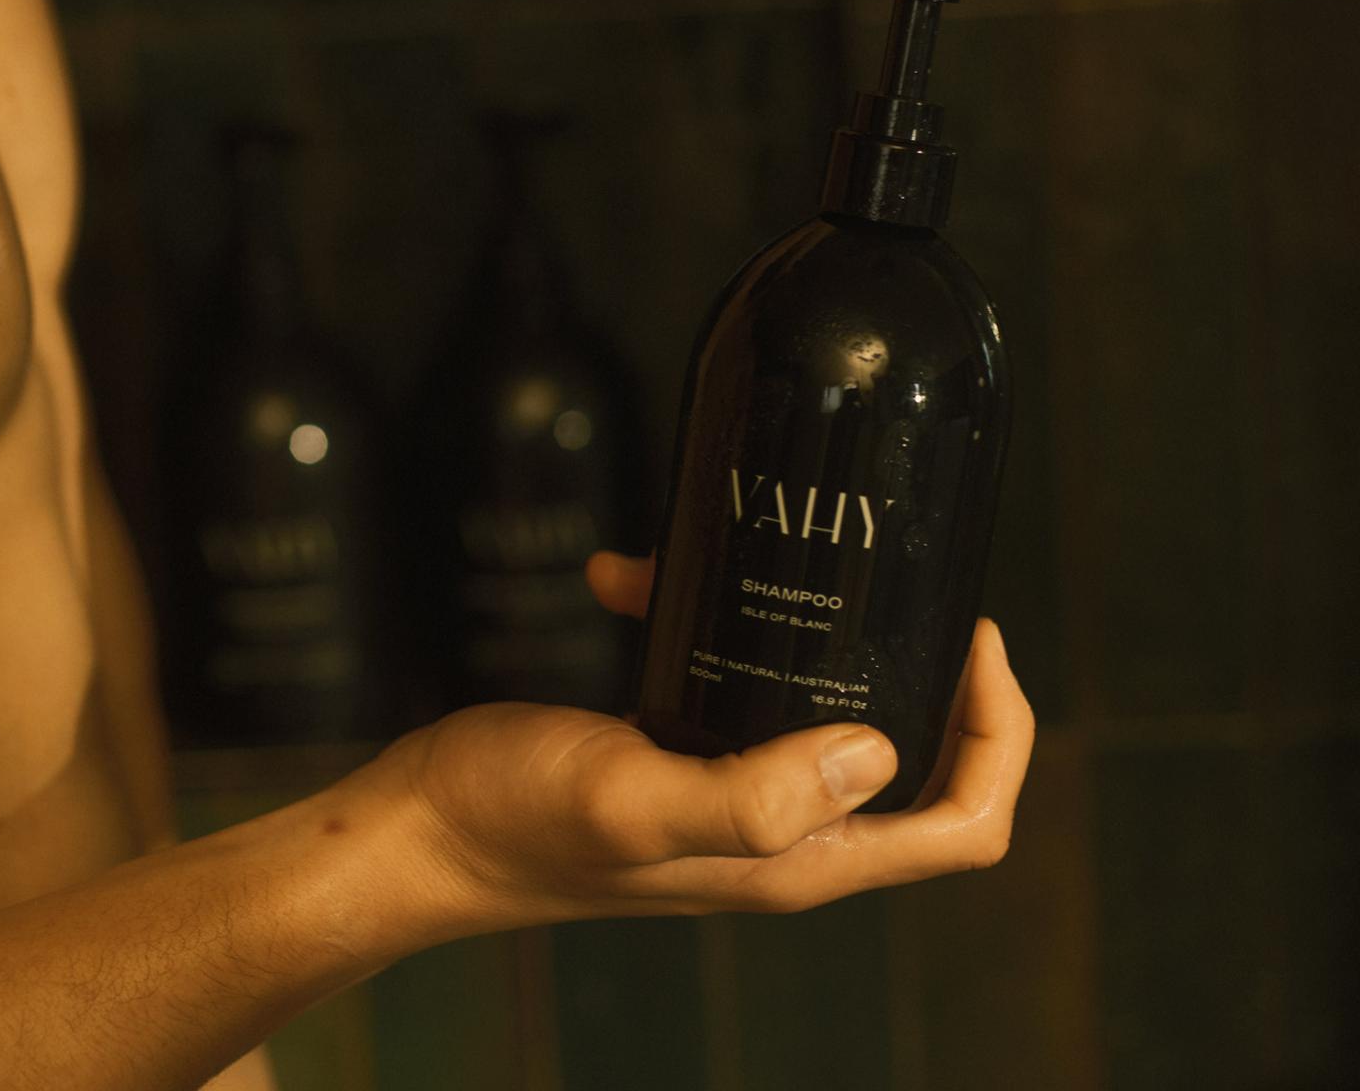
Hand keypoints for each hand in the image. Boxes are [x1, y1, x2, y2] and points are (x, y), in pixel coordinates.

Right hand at [360, 552, 1032, 928]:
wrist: (420, 829)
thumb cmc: (514, 821)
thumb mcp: (633, 801)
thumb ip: (754, 794)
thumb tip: (878, 750)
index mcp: (798, 861)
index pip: (966, 826)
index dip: (997, 738)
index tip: (967, 638)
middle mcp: (784, 836)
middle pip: (922, 767)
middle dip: (925, 671)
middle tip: (893, 578)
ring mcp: (733, 796)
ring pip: (830, 716)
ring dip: (814, 636)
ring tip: (764, 556)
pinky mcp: (681, 753)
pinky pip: (734, 685)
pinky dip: (704, 624)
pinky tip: (637, 579)